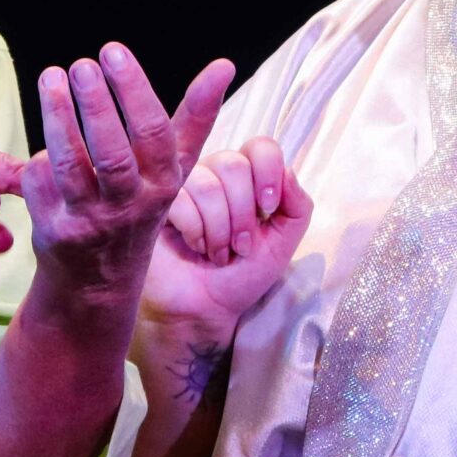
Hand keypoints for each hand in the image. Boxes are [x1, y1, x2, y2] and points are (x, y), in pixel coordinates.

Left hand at [25, 44, 235, 302]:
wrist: (99, 283)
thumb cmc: (140, 205)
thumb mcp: (174, 168)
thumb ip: (196, 117)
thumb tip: (225, 64)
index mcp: (163, 184)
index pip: (153, 133)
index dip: (133, 90)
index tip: (113, 50)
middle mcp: (130, 205)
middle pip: (112, 152)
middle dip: (96, 104)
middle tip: (81, 65)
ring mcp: (90, 220)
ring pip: (69, 165)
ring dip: (58, 117)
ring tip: (51, 77)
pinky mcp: (54, 231)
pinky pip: (41, 182)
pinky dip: (39, 157)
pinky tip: (44, 137)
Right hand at [139, 138, 312, 336]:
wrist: (206, 309)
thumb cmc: (242, 275)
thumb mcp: (282, 244)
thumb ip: (297, 207)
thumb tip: (288, 171)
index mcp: (246, 178)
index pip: (260, 147)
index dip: (268, 173)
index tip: (268, 208)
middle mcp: (214, 174)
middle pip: (234, 164)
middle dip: (243, 215)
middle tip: (242, 246)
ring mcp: (184, 186)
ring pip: (208, 185)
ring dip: (220, 230)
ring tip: (219, 254)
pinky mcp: (158, 203)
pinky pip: (181, 201)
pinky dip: (196, 233)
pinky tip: (196, 248)